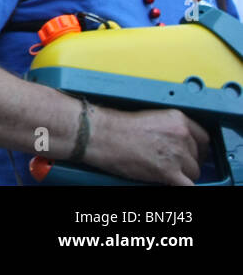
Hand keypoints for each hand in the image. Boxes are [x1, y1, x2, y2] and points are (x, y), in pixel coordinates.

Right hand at [85, 106, 210, 184]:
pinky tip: (173, 183)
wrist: (100, 135)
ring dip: (182, 174)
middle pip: (197, 156)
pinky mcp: (168, 172)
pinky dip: (182, 185)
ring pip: (194, 172)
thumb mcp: (150, 118)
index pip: (203, 138)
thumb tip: (178, 143)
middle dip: (188, 161)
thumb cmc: (116, 126)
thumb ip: (169, 129)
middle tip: (174, 163)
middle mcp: (182, 135)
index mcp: (178, 119)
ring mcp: (177, 155)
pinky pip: (188, 186)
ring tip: (166, 172)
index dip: (197, 148)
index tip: (192, 153)